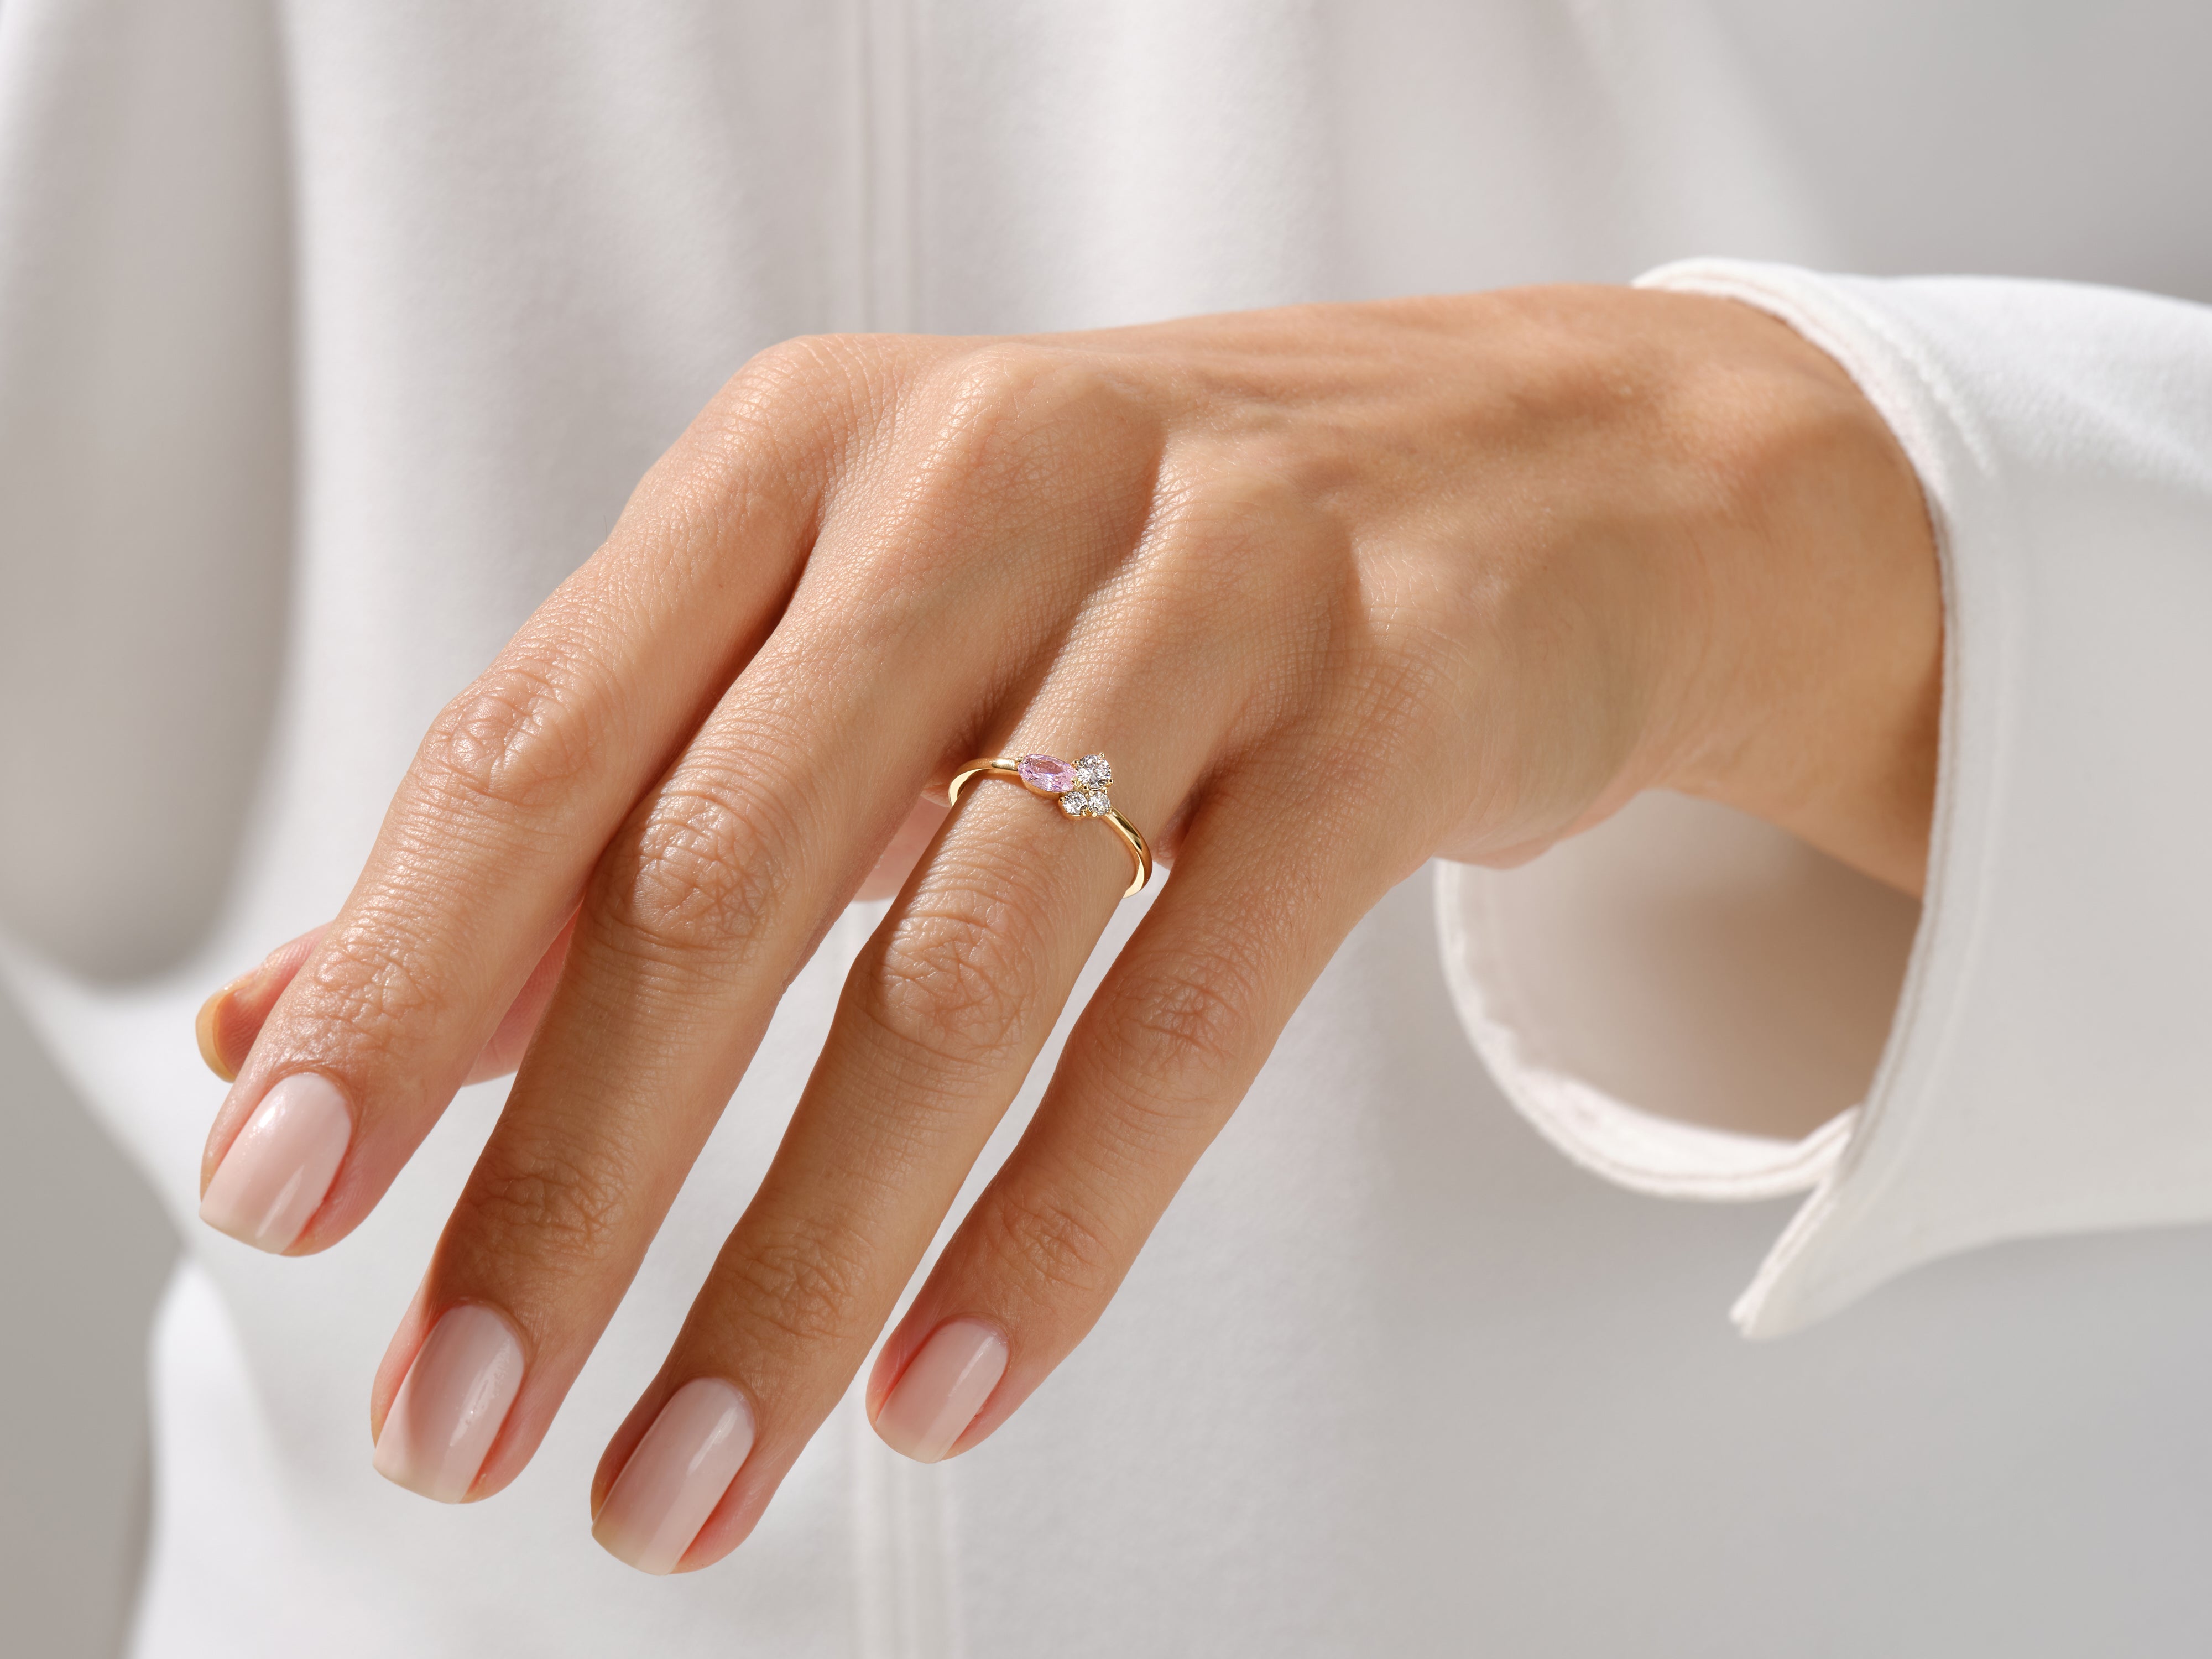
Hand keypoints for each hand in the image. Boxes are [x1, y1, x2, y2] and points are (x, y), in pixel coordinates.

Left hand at [194, 286, 1938, 1572]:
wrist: (1535, 472)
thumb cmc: (1145, 560)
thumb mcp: (854, 626)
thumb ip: (602, 807)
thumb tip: (310, 1014)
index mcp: (806, 455)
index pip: (542, 738)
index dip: (402, 984)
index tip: (293, 1190)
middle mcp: (984, 484)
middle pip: (720, 874)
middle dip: (572, 1180)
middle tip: (468, 1407)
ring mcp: (1206, 584)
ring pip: (956, 971)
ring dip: (803, 1261)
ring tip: (695, 1467)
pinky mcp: (1387, 700)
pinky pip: (1191, 1006)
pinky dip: (1056, 1223)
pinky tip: (948, 1380)